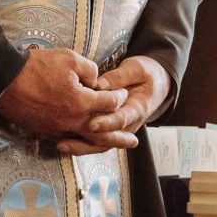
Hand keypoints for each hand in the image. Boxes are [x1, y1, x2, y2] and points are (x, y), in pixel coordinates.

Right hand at [0, 47, 123, 143]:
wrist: (5, 82)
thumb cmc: (37, 67)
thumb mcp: (69, 58)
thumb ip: (90, 70)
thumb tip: (96, 81)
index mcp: (81, 103)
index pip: (109, 103)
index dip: (118, 96)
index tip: (122, 93)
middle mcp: (72, 121)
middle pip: (103, 133)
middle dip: (120, 137)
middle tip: (134, 141)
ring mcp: (58, 129)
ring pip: (85, 141)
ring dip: (102, 144)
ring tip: (114, 147)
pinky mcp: (45, 132)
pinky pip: (68, 141)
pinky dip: (80, 143)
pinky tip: (86, 142)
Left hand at [54, 56, 171, 156]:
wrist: (155, 84)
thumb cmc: (145, 74)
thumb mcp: (137, 69)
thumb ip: (119, 77)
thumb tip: (99, 85)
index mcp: (138, 109)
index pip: (121, 119)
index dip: (106, 123)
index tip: (90, 125)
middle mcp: (128, 124)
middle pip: (107, 140)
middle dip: (86, 143)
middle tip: (66, 143)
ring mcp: (118, 128)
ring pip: (100, 144)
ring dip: (80, 147)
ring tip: (60, 146)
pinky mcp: (109, 128)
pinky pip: (95, 140)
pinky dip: (80, 142)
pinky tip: (62, 141)